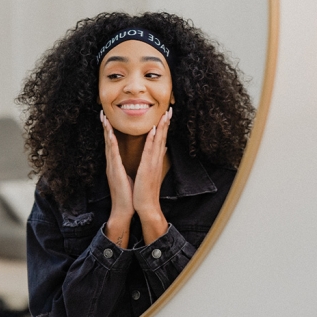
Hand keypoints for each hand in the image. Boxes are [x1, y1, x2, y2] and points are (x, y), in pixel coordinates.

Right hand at [101, 110, 132, 248]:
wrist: (124, 209)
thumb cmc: (129, 195)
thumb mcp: (133, 176)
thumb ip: (136, 165)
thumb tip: (146, 156)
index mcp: (117, 164)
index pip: (114, 143)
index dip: (112, 130)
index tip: (110, 118)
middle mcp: (112, 163)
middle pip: (108, 141)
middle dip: (105, 126)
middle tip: (102, 112)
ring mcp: (112, 167)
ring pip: (108, 144)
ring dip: (106, 130)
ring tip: (103, 117)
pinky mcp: (114, 171)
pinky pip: (113, 154)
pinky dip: (111, 143)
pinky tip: (109, 134)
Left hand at [133, 108, 171, 244]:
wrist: (147, 207)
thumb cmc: (146, 192)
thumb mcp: (151, 173)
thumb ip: (156, 160)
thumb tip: (161, 150)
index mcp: (156, 161)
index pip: (161, 140)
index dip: (164, 127)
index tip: (167, 115)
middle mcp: (156, 160)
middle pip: (162, 138)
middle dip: (166, 123)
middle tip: (169, 109)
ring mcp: (153, 164)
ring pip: (158, 142)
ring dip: (162, 127)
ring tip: (165, 114)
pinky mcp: (147, 168)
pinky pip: (150, 151)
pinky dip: (153, 140)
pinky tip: (154, 130)